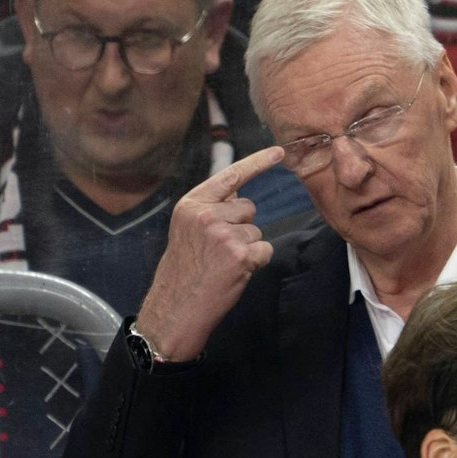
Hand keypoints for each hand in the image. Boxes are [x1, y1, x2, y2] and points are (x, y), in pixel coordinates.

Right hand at [134, 145, 284, 361]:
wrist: (177, 305)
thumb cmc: (185, 271)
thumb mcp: (187, 230)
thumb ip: (210, 209)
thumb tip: (239, 196)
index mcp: (191, 204)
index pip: (230, 176)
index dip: (258, 162)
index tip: (279, 152)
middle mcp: (207, 214)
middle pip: (248, 208)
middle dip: (241, 227)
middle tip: (219, 251)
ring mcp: (224, 234)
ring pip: (257, 231)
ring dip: (247, 248)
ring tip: (223, 264)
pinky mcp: (240, 254)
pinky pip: (264, 250)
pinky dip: (256, 263)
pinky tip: (235, 273)